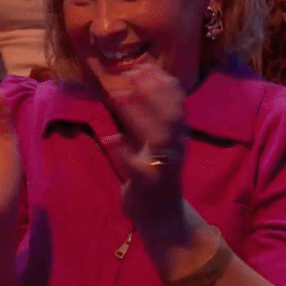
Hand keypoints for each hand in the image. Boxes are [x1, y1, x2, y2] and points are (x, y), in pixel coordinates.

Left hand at [98, 64, 186, 221]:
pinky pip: (138, 166)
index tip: (144, 66)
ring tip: (117, 95)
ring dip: (137, 113)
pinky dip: (124, 152)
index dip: (162, 83)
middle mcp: (174, 147)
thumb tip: (128, 92)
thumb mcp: (149, 145)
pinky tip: (109, 138)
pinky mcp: (149, 183)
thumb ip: (140, 122)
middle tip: (132, 72)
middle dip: (153, 90)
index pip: (176, 103)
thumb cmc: (154, 177)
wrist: (163, 219)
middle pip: (171, 113)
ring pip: (157, 135)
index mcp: (176, 136)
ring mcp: (164, 165)